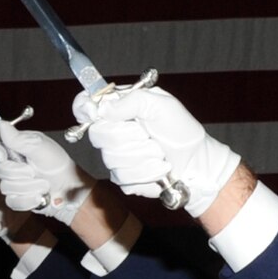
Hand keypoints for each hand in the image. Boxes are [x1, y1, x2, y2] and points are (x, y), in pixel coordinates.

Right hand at [0, 125, 94, 223]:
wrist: (68, 188)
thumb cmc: (57, 164)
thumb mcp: (40, 147)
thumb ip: (19, 139)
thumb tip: (2, 125)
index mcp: (15, 146)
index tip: (3, 156)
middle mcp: (10, 163)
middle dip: (18, 172)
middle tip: (33, 170)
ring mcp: (11, 181)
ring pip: (5, 187)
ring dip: (28, 187)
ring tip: (43, 183)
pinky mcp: (14, 198)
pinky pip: (12, 201)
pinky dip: (28, 200)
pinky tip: (39, 196)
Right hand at [74, 83, 240, 218]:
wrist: (194, 162)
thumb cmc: (180, 130)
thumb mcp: (162, 104)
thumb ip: (132, 100)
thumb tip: (104, 109)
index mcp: (120, 108)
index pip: (85, 104)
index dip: (83, 108)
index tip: (93, 113)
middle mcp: (113, 131)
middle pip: (98, 134)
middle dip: (128, 137)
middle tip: (148, 135)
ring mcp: (114, 156)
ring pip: (112, 158)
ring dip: (142, 156)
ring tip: (158, 152)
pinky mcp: (121, 178)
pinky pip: (122, 176)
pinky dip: (146, 172)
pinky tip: (157, 167)